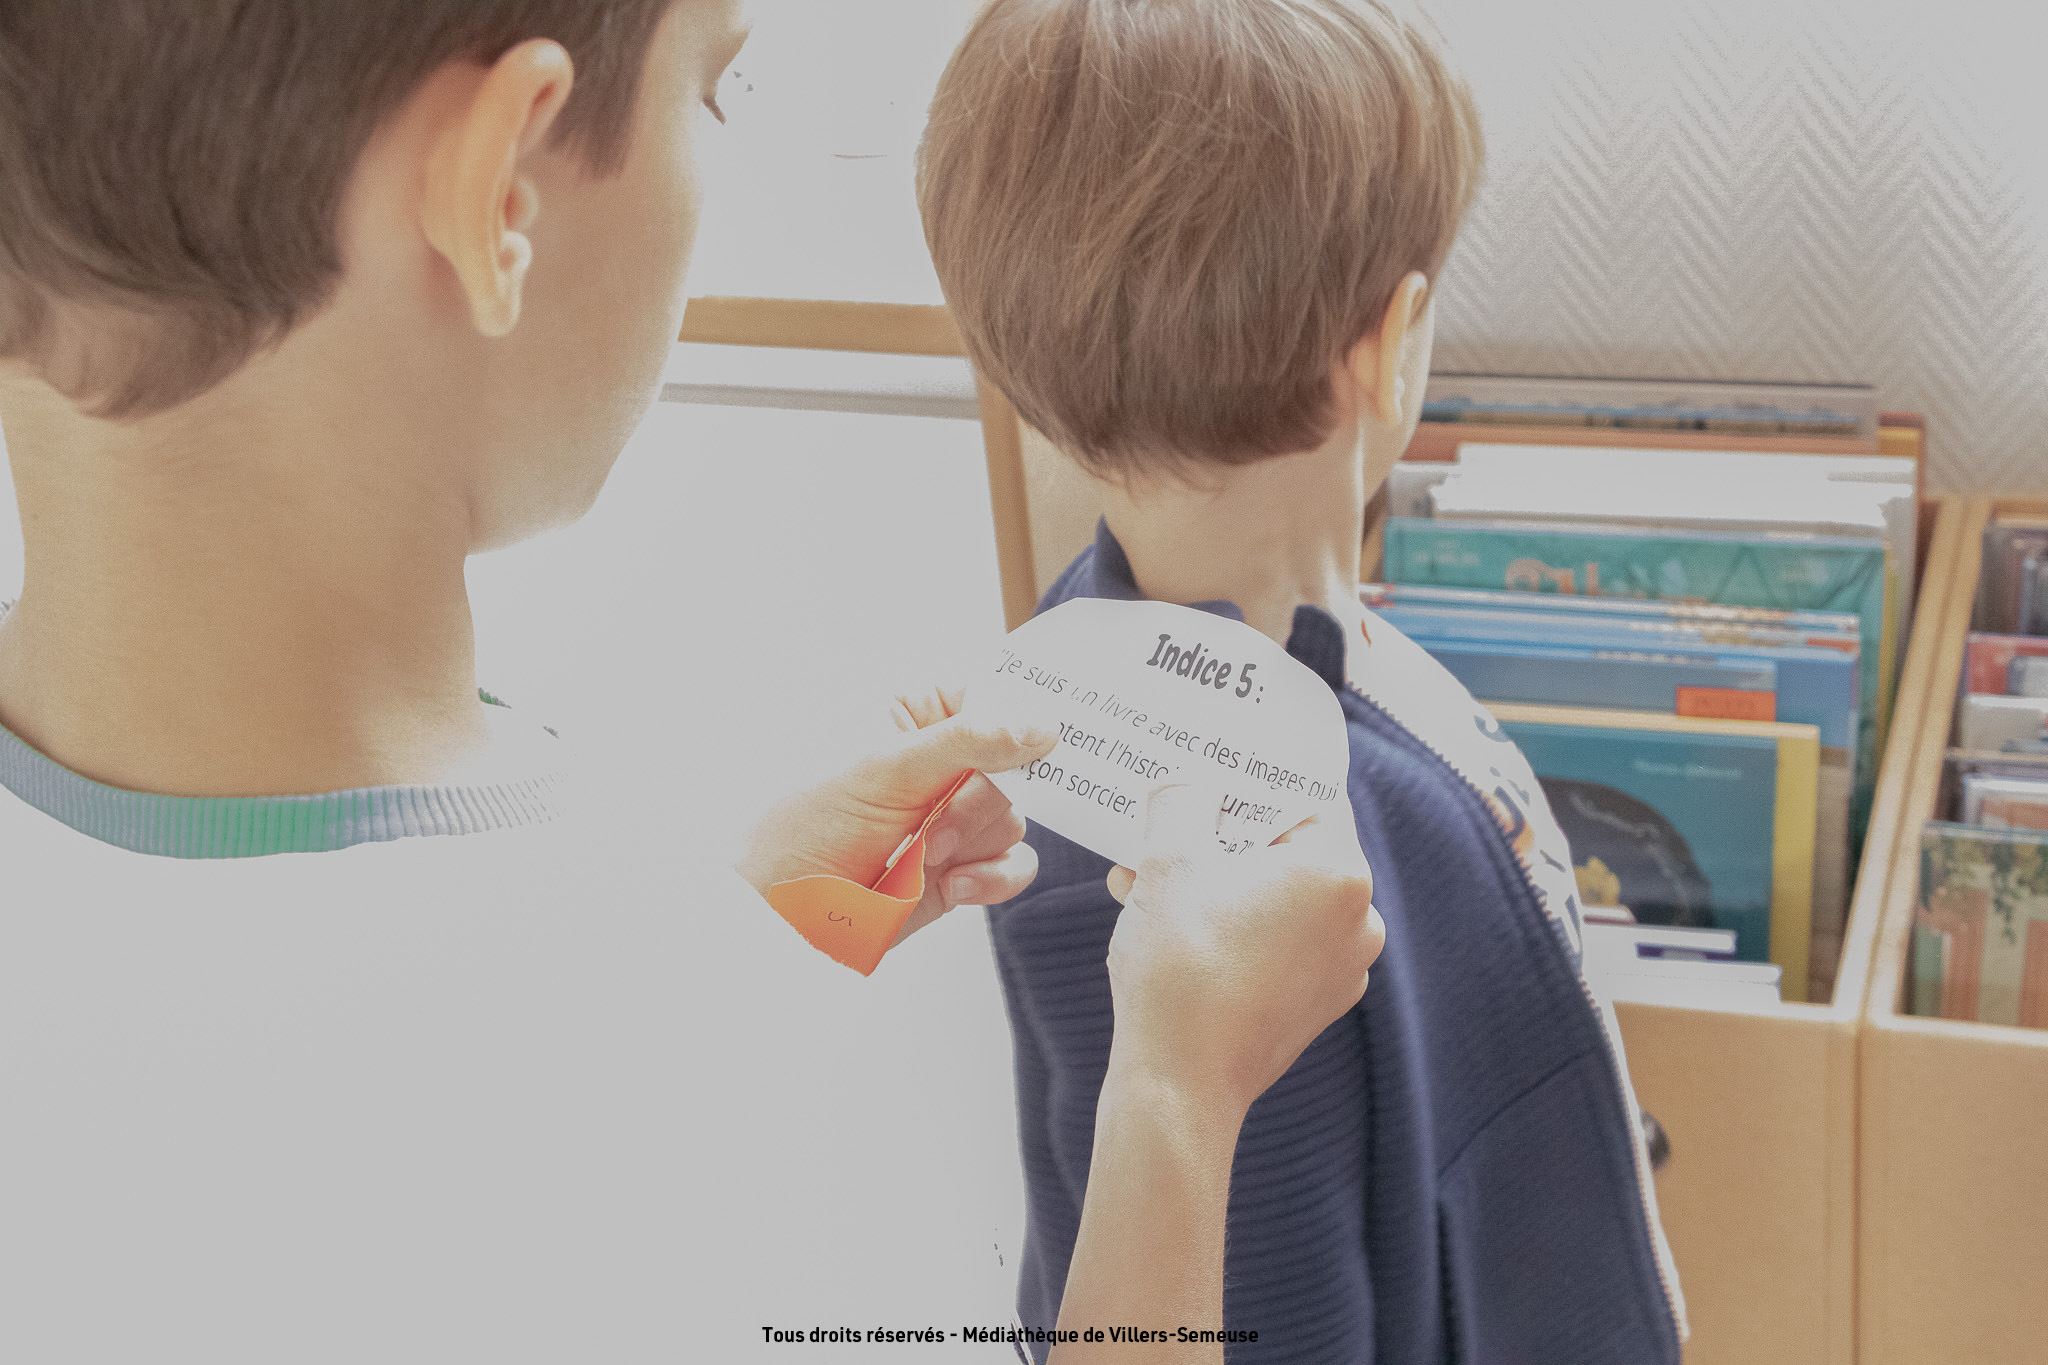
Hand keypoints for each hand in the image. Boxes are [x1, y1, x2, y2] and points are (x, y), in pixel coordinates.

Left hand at [735, 684, 1056, 945]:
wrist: (785, 914)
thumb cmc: (807, 825)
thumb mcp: (887, 768)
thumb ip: (969, 742)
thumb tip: (1040, 726)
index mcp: (915, 716)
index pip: (990, 697)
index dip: (1020, 716)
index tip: (1045, 736)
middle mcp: (940, 764)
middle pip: (1015, 764)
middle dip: (982, 796)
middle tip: (943, 812)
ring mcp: (953, 816)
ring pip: (1016, 815)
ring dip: (977, 838)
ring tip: (928, 853)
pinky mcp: (962, 866)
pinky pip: (1014, 862)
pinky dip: (994, 876)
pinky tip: (955, 883)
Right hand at [1102, 785, 1383, 1118]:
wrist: (1178, 1086)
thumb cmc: (1181, 968)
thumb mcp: (1167, 860)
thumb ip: (1181, 801)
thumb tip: (1186, 786)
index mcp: (1338, 874)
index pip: (1306, 799)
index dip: (1252, 784)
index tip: (1209, 779)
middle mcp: (1358, 922)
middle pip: (1287, 851)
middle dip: (1220, 840)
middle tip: (1165, 834)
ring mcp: (1340, 970)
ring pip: (1274, 901)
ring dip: (1214, 885)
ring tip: (1146, 885)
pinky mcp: (1313, 1007)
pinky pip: (1274, 945)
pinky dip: (1230, 930)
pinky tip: (1169, 931)